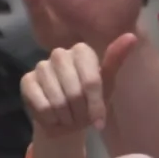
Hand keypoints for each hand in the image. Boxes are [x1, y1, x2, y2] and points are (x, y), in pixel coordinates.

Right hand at [19, 35, 134, 157]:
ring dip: (66, 118)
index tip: (99, 121)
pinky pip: (42, 106)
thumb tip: (131, 36)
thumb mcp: (107, 86)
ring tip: (68, 118)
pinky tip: (53, 117)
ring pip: (58, 101)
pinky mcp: (26, 81)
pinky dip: (51, 119)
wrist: (66, 121)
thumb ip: (116, 61)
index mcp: (82, 51)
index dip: (95, 105)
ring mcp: (41, 66)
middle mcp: (60, 53)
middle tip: (81, 118)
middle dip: (80, 113)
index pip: (91, 81)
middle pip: (74, 92)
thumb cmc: (89, 102)